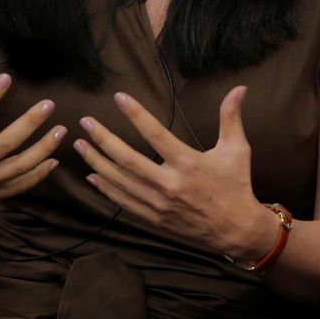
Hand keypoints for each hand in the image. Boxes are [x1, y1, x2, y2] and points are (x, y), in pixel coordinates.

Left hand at [73, 86, 275, 260]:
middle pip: (128, 160)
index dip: (136, 115)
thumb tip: (240, 88)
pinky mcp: (155, 218)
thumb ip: (231, 117)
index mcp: (188, 164)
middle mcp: (170, 184)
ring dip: (97, 162)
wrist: (236, 230)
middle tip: (85, 122)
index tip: (118, 98)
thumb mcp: (237, 149)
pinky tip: (92, 176)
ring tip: (79, 145)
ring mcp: (159, 204)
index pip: (155, 134)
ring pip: (121, 182)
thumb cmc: (236, 185)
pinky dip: (106, 189)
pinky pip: (124, 202)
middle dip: (103, 139)